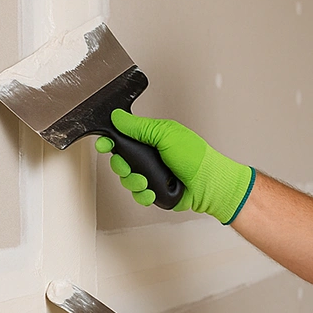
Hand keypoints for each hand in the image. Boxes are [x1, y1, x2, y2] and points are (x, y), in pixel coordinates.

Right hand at [96, 110, 255, 223]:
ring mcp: (152, 173)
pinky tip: (152, 191)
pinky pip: (138, 195)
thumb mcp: (165, 135)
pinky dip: (143, 195)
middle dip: (121, 165)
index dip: (109, 140)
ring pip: (127, 179)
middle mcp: (150, 155)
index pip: (123, 136)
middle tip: (128, 167)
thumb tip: (118, 117)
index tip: (103, 143)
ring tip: (147, 181)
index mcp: (152, 138)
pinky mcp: (155, 190)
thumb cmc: (196, 157)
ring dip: (134, 182)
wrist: (209, 184)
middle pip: (120, 160)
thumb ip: (139, 127)